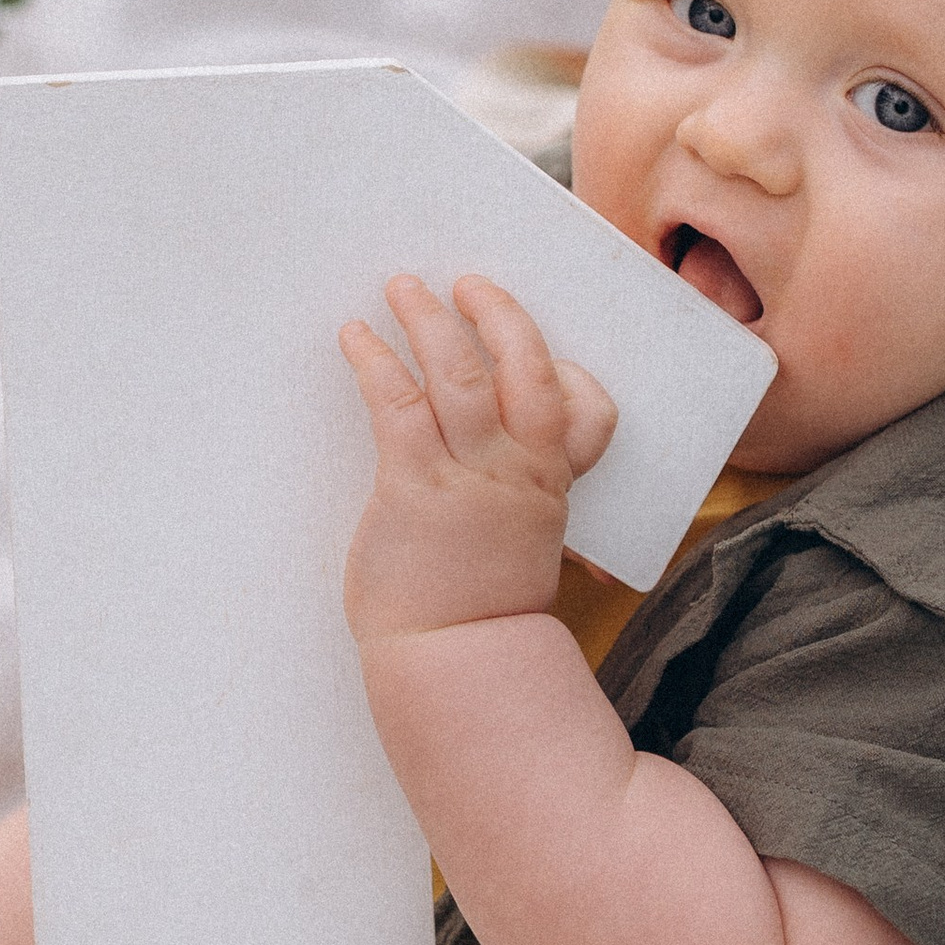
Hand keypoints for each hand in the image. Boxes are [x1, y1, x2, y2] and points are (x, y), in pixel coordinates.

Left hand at [339, 273, 616, 644]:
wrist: (452, 661)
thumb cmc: (479, 611)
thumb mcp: (527, 552)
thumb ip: (524, 504)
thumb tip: (509, 471)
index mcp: (552, 486)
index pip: (588, 411)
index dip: (570, 374)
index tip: (539, 350)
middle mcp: (519, 472)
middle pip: (526, 368)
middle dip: (500, 316)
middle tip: (468, 283)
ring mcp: (468, 476)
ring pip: (460, 374)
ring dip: (430, 320)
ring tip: (403, 287)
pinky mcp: (413, 486)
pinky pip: (397, 404)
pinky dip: (375, 361)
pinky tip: (355, 337)